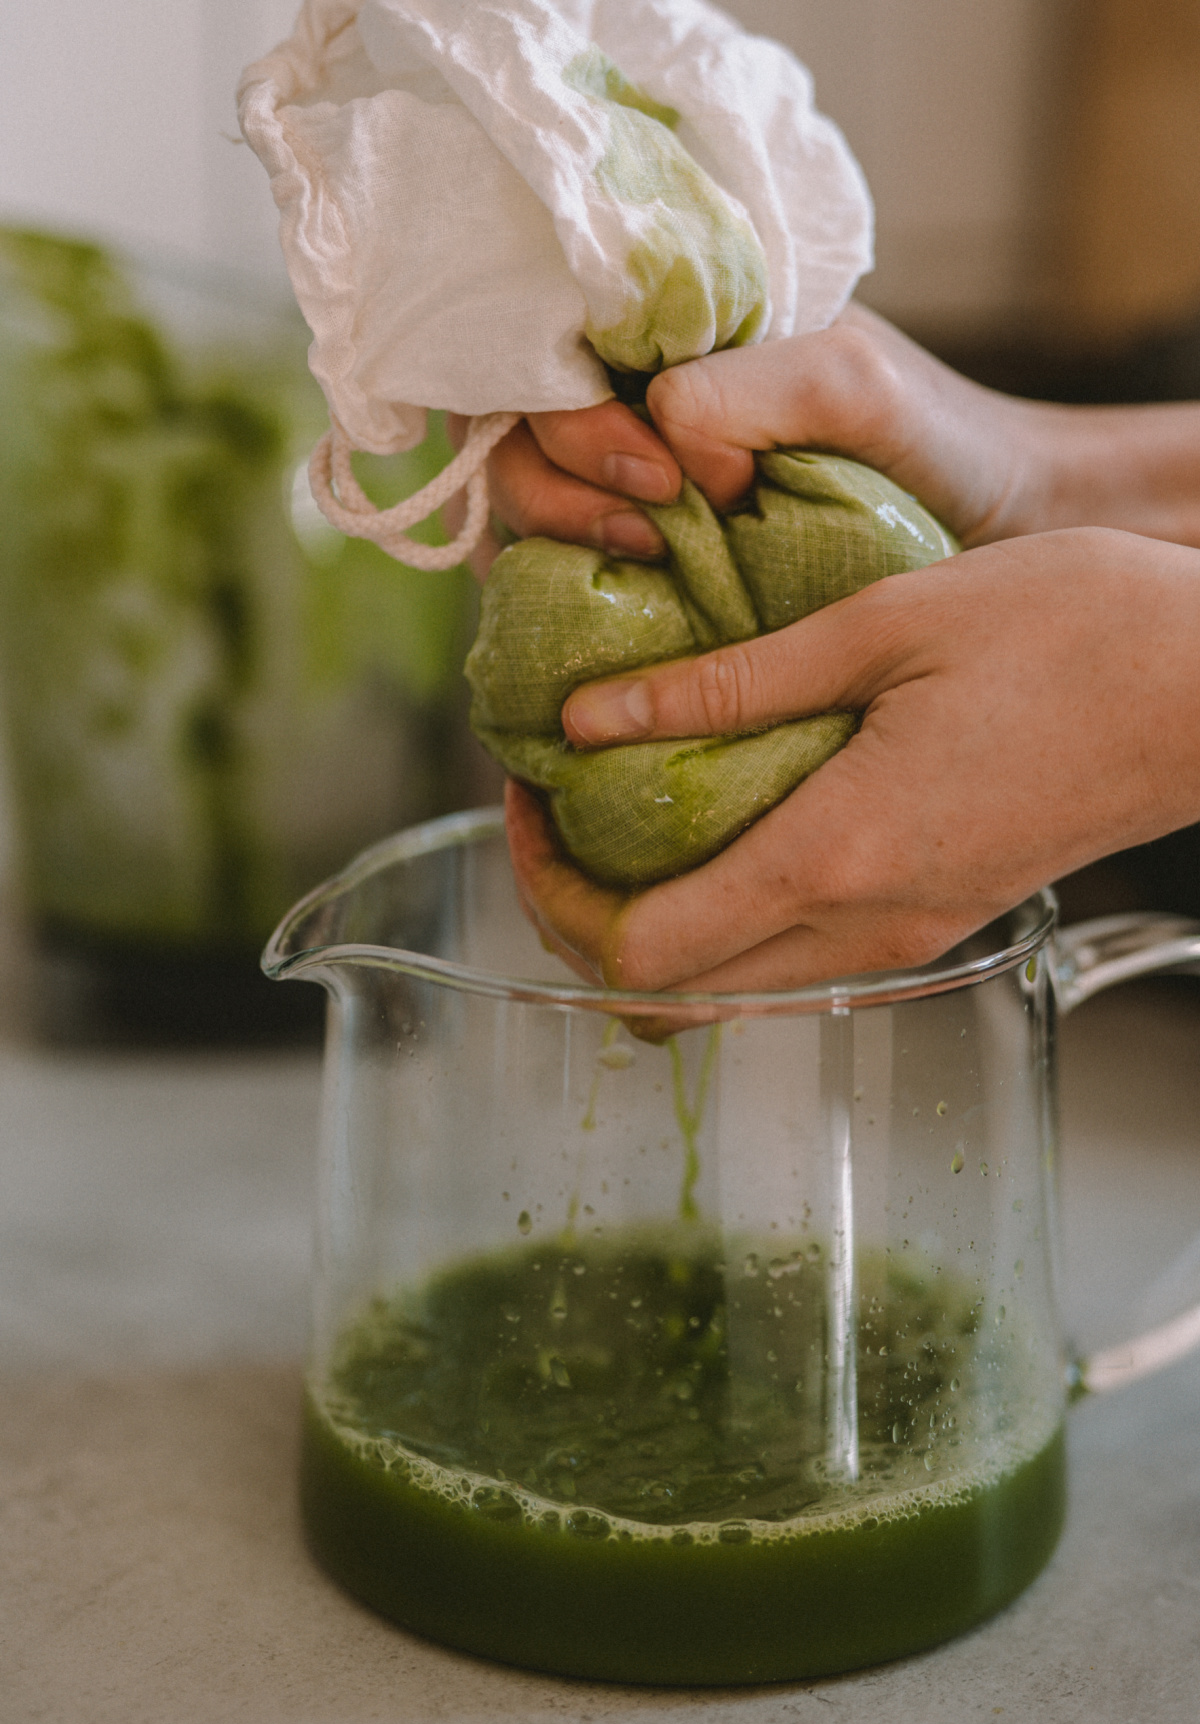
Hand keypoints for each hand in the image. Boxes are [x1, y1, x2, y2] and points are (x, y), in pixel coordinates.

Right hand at [472, 305, 1199, 578]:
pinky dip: (556, 583)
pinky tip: (611, 609)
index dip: (576, 407)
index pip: (550, 337)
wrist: (992, 533)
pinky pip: (548, 563)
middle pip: (515, 419)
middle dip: (561, 474)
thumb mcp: (857, 386)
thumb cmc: (935, 440)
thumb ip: (755, 387)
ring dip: (557, 529)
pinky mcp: (632, 558)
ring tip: (649, 561)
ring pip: (518, 490)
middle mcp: (631, 393)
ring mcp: (623, 477)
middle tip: (653, 522)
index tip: (662, 469)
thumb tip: (663, 434)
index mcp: (673, 323)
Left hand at [508, 528, 1199, 992]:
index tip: (522, 800)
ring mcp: (902, 938)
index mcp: (836, 858)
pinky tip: (715, 819)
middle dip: (579, 918)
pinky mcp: (932, 920)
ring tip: (619, 810)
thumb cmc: (1073, 632)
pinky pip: (790, 957)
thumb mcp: (883, 626)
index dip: (550, 893)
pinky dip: (721, 915)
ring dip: (650, 921)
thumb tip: (584, 720)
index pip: (637, 952)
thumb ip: (726, 686)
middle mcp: (862, 929)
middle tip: (550, 812)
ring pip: (727, 989)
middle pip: (666, 996)